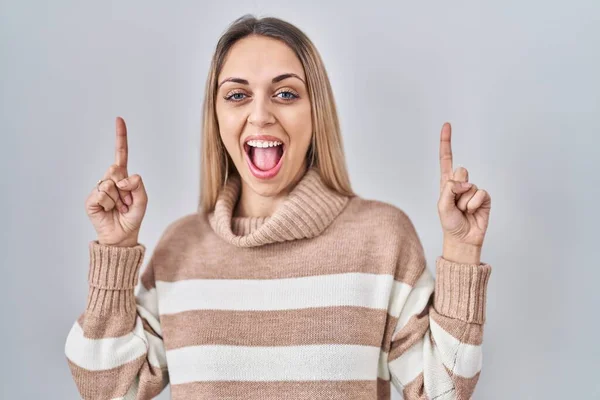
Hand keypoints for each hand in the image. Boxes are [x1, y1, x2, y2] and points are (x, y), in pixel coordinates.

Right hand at [84, 117, 147, 246]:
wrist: (121, 236)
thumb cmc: (132, 217)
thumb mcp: (143, 200)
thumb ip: (138, 185)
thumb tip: (121, 177)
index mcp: (122, 178)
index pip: (121, 154)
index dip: (120, 137)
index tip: (119, 119)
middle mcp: (109, 180)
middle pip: (116, 170)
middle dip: (126, 189)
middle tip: (125, 202)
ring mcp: (99, 189)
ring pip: (110, 184)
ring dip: (118, 199)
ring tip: (118, 208)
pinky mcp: (91, 200)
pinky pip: (101, 194)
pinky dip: (108, 204)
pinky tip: (108, 211)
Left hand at [437, 122, 490, 251]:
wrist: (463, 239)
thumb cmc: (450, 223)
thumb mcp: (442, 206)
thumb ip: (449, 189)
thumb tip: (464, 179)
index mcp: (446, 183)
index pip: (446, 159)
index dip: (446, 142)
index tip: (447, 124)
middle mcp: (460, 184)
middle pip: (460, 171)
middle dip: (456, 189)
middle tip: (455, 205)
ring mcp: (473, 190)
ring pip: (469, 185)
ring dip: (464, 202)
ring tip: (462, 212)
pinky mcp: (484, 198)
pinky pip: (481, 193)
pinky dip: (474, 204)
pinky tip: (472, 212)